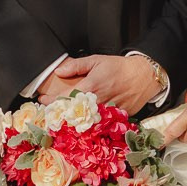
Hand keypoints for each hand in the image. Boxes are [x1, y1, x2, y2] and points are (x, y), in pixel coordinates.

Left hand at [39, 53, 159, 114]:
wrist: (144, 76)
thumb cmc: (120, 68)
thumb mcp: (97, 60)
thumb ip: (77, 65)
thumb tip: (59, 71)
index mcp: (91, 87)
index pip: (65, 97)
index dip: (51, 101)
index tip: (43, 100)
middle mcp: (98, 102)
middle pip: (72, 112)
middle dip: (59, 112)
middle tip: (50, 111)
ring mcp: (107, 113)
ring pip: (84, 121)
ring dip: (72, 121)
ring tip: (63, 119)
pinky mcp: (115, 119)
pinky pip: (99, 125)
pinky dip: (89, 125)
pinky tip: (82, 124)